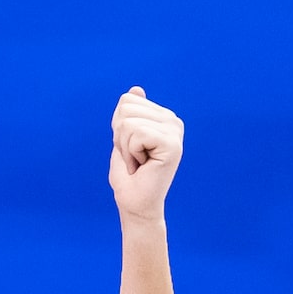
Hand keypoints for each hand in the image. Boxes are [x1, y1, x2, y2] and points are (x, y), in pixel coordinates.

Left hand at [109, 87, 182, 220]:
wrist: (135, 204)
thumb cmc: (129, 176)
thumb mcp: (123, 139)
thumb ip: (130, 114)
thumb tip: (135, 89)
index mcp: (163, 117)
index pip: (127, 101)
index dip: (118, 128)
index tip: (130, 148)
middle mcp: (173, 121)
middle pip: (126, 107)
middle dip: (120, 137)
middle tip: (133, 157)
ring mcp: (175, 131)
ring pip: (128, 122)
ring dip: (125, 147)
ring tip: (138, 162)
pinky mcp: (172, 144)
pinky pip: (136, 134)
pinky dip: (131, 153)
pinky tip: (142, 165)